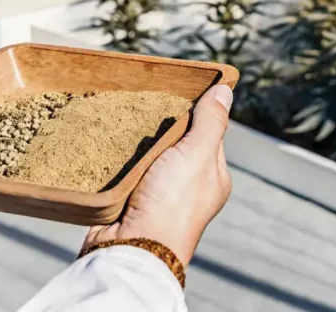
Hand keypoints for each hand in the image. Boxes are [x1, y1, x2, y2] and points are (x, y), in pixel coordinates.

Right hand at [83, 85, 233, 264]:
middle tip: (145, 99)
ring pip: (148, 153)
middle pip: (176, 141)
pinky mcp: (130, 197)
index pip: (209, 132)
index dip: (197, 109)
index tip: (178, 87)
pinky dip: (119, 155)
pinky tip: (109, 137)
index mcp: (212, 176)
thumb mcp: (197, 155)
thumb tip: (226, 90)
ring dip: (137, 138)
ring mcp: (158, 192)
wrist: (131, 248)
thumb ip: (210, 122)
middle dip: (162, 122)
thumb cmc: (172, 204)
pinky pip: (125, 167)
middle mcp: (188, 185)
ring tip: (125, 115)